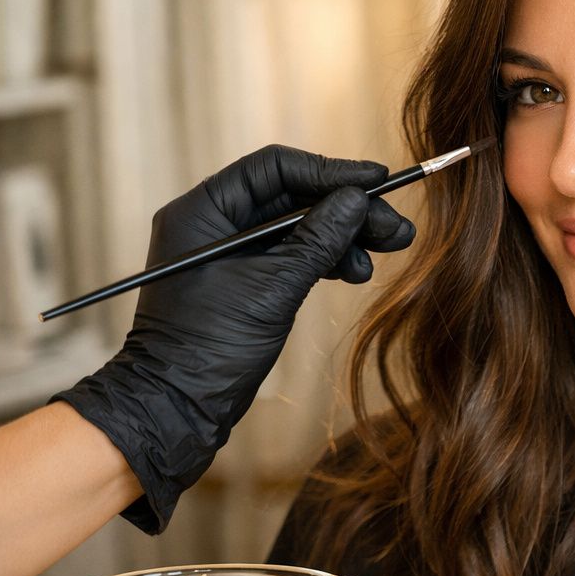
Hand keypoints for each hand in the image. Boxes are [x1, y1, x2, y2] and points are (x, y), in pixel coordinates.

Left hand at [53, 145, 415, 531]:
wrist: (178, 407)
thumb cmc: (210, 348)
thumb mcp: (273, 288)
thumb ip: (318, 238)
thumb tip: (357, 198)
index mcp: (204, 211)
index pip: (274, 168)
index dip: (330, 172)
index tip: (377, 181)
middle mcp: (216, 222)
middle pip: (294, 195)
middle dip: (347, 208)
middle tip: (396, 226)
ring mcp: (232, 251)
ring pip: (301, 224)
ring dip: (346, 234)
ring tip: (389, 250)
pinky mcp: (247, 278)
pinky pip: (295, 252)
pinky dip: (328, 257)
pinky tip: (358, 270)